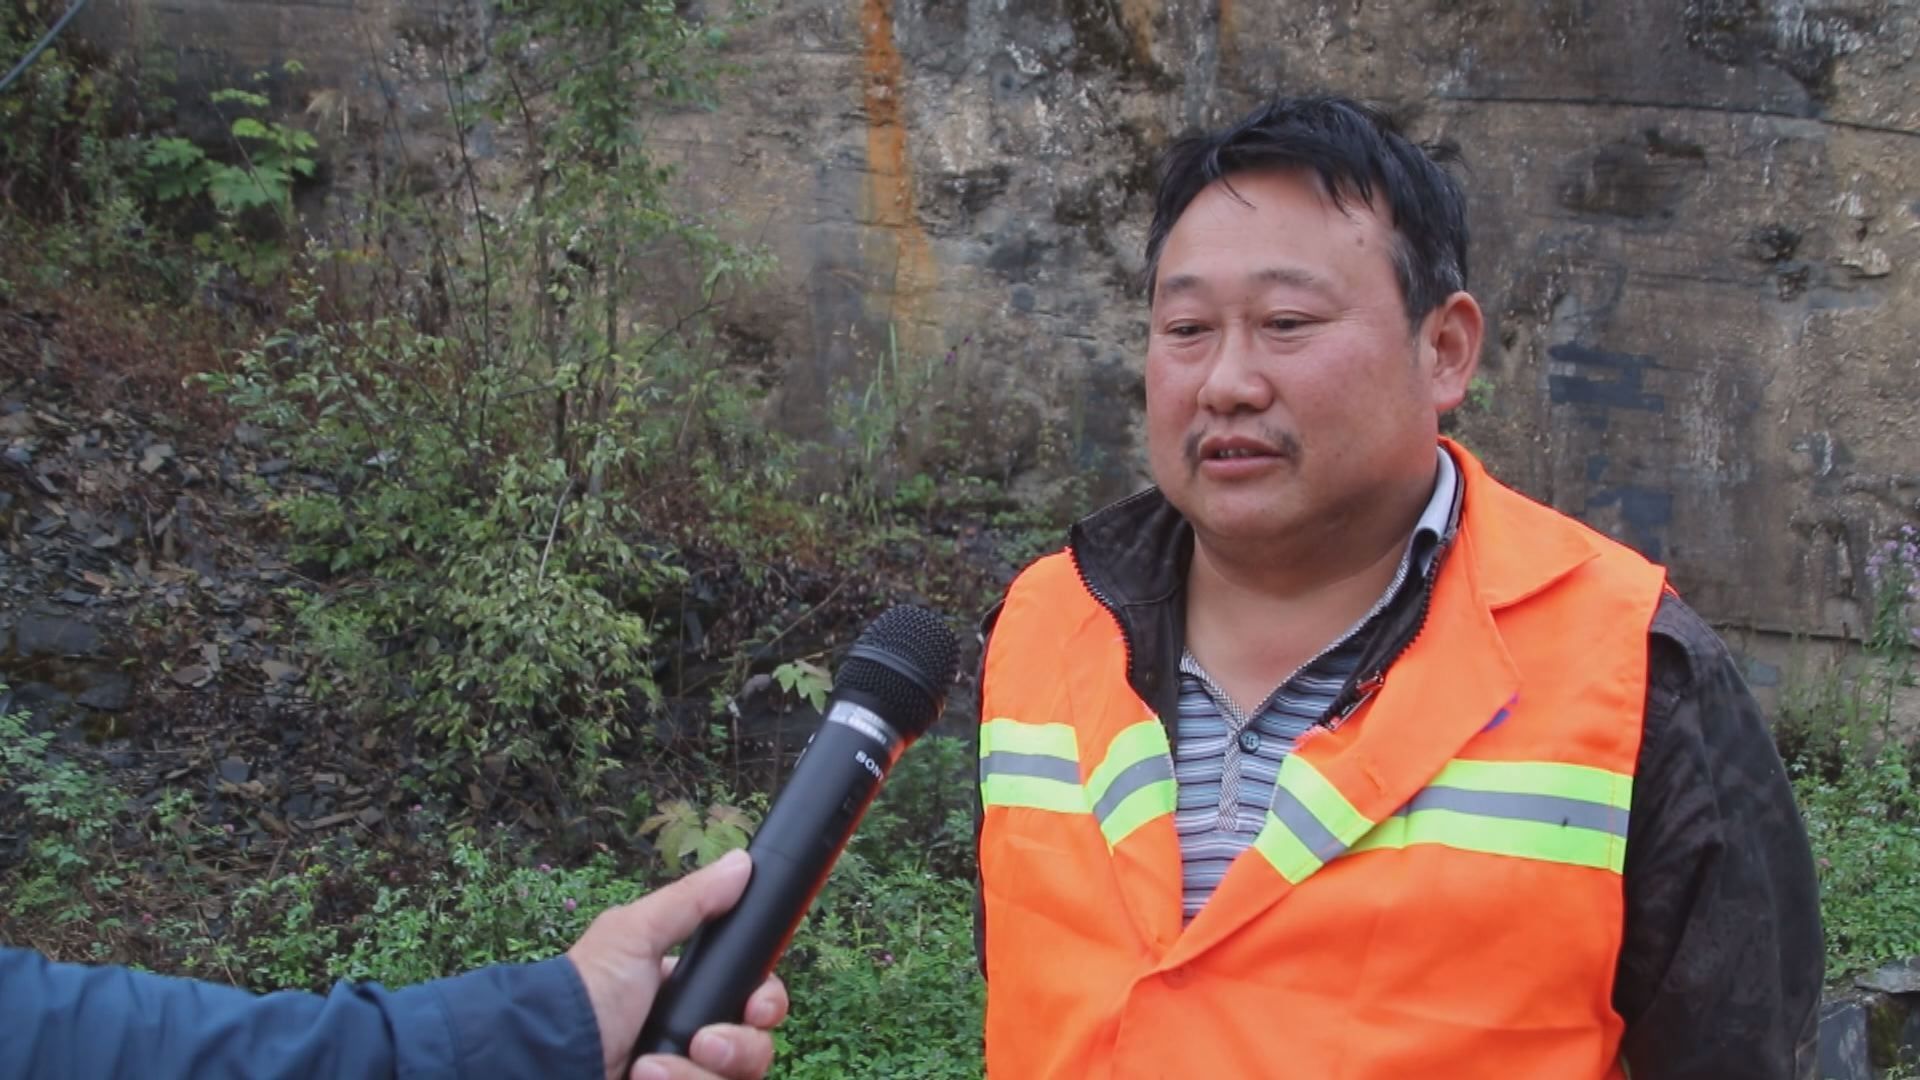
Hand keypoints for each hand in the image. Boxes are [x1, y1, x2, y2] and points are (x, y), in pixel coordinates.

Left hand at [567, 849, 788, 1079]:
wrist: (547, 1056)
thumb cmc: (586, 992)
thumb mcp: (635, 934)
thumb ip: (692, 901)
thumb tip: (741, 862)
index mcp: (693, 991)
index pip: (755, 997)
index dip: (766, 1002)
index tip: (757, 1006)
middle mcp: (695, 1034)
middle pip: (757, 1044)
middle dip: (739, 1044)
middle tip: (703, 1042)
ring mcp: (685, 1072)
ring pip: (739, 1078)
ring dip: (699, 1074)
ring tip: (651, 1068)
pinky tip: (645, 1079)